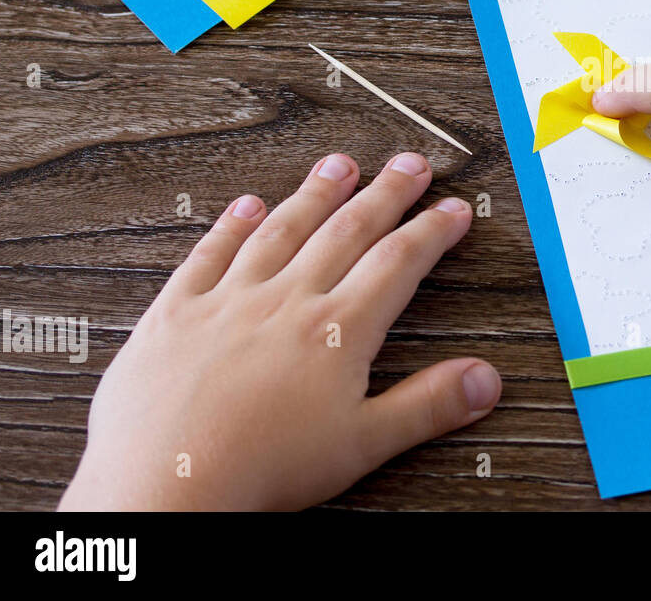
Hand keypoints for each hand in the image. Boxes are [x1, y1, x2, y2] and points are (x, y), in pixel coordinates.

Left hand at [59, 152, 500, 510]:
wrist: (166, 486)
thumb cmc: (261, 471)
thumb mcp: (363, 445)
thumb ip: (427, 405)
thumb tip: (484, 379)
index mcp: (336, 330)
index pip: (397, 263)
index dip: (431, 232)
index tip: (452, 210)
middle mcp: (286, 301)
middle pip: (347, 231)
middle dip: (385, 194)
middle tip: (409, 166)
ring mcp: (228, 301)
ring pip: (282, 230)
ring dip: (316, 194)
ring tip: (339, 165)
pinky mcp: (176, 313)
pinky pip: (207, 255)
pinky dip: (230, 226)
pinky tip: (245, 206)